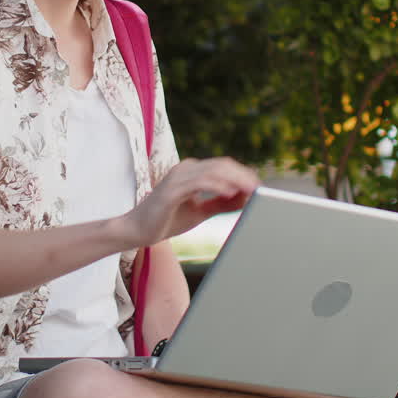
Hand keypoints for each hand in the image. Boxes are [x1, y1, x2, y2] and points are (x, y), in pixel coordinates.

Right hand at [123, 157, 259, 247]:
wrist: (137, 231)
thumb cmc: (166, 220)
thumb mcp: (200, 211)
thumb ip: (220, 202)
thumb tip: (245, 198)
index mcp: (191, 172)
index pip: (222, 167)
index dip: (242, 175)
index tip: (259, 187)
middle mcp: (185, 169)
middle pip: (221, 166)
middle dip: (243, 176)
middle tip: (260, 188)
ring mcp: (177, 177)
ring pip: (213, 171)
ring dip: (235, 180)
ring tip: (251, 190)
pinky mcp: (172, 189)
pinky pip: (199, 183)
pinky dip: (217, 186)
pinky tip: (231, 193)